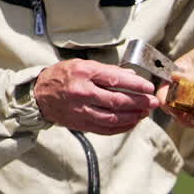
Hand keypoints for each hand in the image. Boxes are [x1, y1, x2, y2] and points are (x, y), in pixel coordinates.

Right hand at [34, 58, 158, 134]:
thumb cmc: (63, 76)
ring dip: (133, 117)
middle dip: (139, 103)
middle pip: (117, 101)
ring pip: (113, 117)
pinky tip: (132, 123)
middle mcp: (82, 93)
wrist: (40, 95)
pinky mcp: (81, 124)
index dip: (136, 86)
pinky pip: (105, 128)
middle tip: (153, 103)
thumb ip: (108, 71)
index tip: (149, 88)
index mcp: (84, 73)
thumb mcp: (83, 65)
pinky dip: (121, 127)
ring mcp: (81, 110)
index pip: (115, 80)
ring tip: (145, 113)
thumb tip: (132, 76)